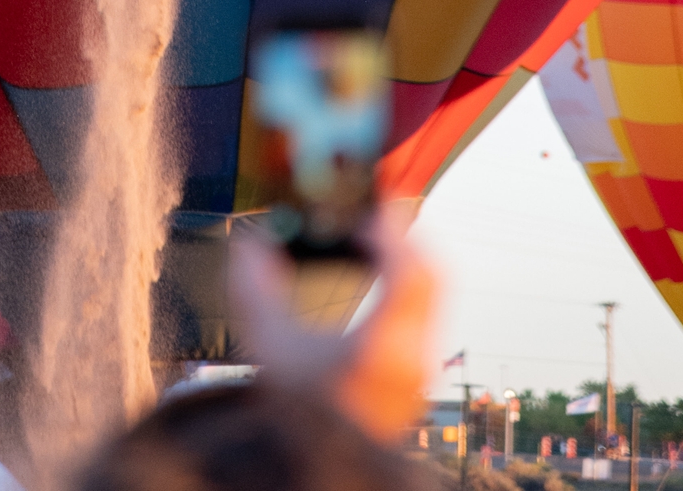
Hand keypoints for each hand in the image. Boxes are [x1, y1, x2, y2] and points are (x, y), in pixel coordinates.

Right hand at [229, 202, 437, 444]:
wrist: (319, 466)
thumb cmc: (295, 411)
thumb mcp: (268, 345)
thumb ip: (254, 288)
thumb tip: (248, 241)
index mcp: (382, 347)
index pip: (409, 271)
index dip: (389, 232)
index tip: (364, 215)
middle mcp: (412, 356)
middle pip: (433, 276)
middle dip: (403, 239)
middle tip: (372, 219)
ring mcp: (422, 368)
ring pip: (434, 293)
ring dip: (407, 260)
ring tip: (371, 245)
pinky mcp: (419, 375)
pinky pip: (427, 312)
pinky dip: (408, 284)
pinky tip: (377, 279)